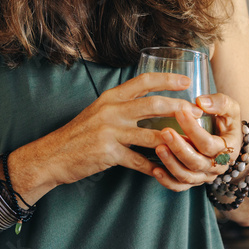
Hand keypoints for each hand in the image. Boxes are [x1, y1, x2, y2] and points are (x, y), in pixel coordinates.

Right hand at [35, 72, 204, 187]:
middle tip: (197, 114)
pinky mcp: (108, 153)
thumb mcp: (97, 112)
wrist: (52, 155)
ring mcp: (110, 132)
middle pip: (154, 104)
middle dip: (180, 108)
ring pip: (151, 133)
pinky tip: (166, 170)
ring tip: (191, 143)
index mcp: (110, 97)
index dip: (167, 79)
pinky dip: (154, 166)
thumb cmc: (78, 134)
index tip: (186, 80)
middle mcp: (111, 110)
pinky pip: (138, 161)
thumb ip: (120, 106)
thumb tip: (148, 103)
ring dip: (174, 139)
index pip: (143, 81)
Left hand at [152, 91, 241, 191]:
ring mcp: (204, 176)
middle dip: (179, 147)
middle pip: (196, 162)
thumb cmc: (227, 122)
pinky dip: (166, 181)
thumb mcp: (231, 109)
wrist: (227, 140)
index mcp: (228, 149)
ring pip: (186, 176)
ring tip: (158, 147)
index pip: (209, 144)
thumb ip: (220, 103)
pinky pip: (179, 186)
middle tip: (165, 132)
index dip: (193, 129)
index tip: (180, 112)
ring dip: (171, 163)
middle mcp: (217, 167)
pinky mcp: (192, 180)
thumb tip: (201, 102)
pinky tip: (155, 169)